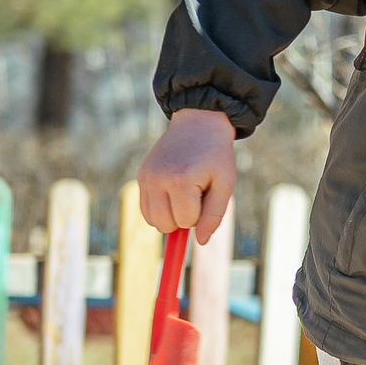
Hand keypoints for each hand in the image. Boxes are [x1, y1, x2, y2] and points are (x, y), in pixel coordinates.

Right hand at [137, 109, 237, 242]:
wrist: (198, 122)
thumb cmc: (216, 155)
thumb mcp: (225, 184)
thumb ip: (214, 215)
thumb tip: (199, 242)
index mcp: (180, 180)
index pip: (187, 222)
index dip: (201, 213)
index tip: (207, 192)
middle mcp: (157, 179)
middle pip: (165, 226)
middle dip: (184, 218)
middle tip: (196, 193)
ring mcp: (145, 177)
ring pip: (153, 221)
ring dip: (171, 215)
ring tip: (185, 191)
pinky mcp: (140, 176)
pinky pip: (145, 210)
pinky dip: (160, 209)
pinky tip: (172, 191)